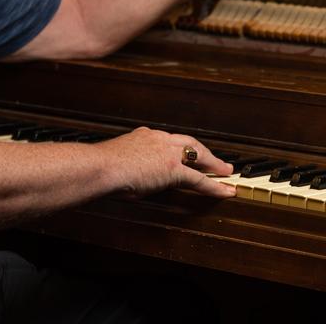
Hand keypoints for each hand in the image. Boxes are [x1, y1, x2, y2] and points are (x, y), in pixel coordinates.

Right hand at [98, 126, 235, 198]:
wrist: (102, 167)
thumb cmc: (102, 166)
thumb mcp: (116, 159)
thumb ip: (126, 164)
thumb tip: (126, 178)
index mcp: (143, 136)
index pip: (168, 140)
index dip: (179, 147)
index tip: (184, 152)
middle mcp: (158, 139)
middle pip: (188, 143)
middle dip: (204, 151)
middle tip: (216, 159)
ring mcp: (167, 153)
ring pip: (198, 156)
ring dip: (214, 164)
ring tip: (225, 171)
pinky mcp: (173, 169)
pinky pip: (200, 179)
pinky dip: (215, 186)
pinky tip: (225, 191)